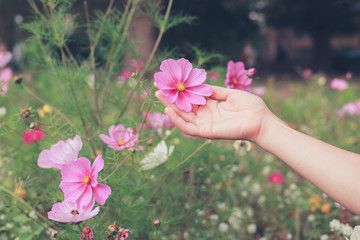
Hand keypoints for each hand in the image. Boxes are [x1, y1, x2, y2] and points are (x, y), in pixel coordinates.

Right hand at [155, 85, 269, 141]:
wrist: (262, 120)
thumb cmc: (250, 107)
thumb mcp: (230, 94)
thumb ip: (214, 91)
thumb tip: (201, 84)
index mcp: (211, 107)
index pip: (190, 99)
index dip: (180, 91)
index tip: (169, 81)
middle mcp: (206, 116)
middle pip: (183, 106)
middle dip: (170, 97)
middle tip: (157, 86)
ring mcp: (205, 124)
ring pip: (182, 116)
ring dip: (170, 107)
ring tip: (159, 95)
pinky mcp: (207, 132)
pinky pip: (189, 128)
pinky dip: (178, 120)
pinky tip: (169, 110)